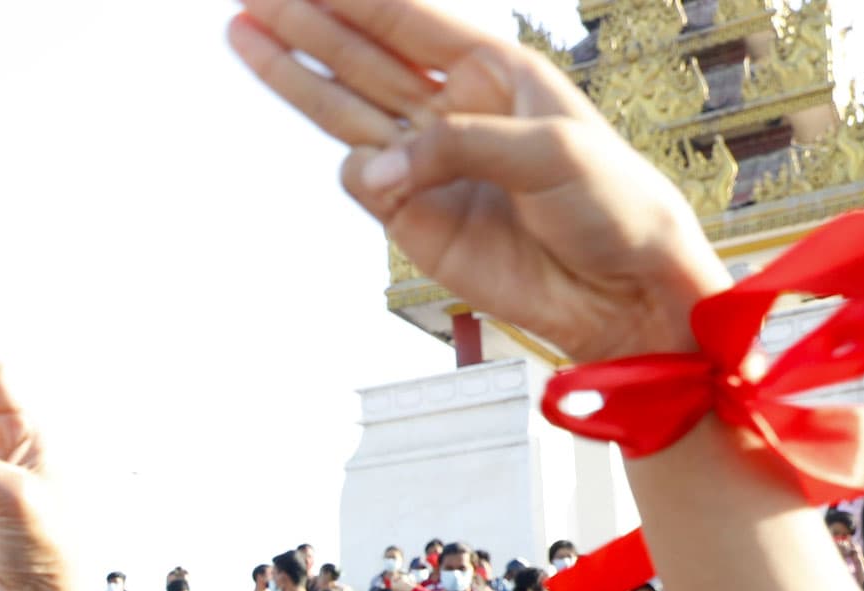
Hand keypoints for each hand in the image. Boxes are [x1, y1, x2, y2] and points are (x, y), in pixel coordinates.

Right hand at [227, 0, 727, 361]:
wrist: (620, 291)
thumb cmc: (611, 206)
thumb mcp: (550, 155)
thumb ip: (458, 147)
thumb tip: (376, 169)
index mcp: (494, 71)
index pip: (407, 20)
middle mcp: (452, 107)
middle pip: (361, 53)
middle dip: (305, 22)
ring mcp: (426, 161)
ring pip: (344, 105)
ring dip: (294, 71)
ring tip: (243, 35)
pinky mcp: (411, 216)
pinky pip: (364, 181)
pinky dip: (360, 173)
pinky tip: (373, 172)